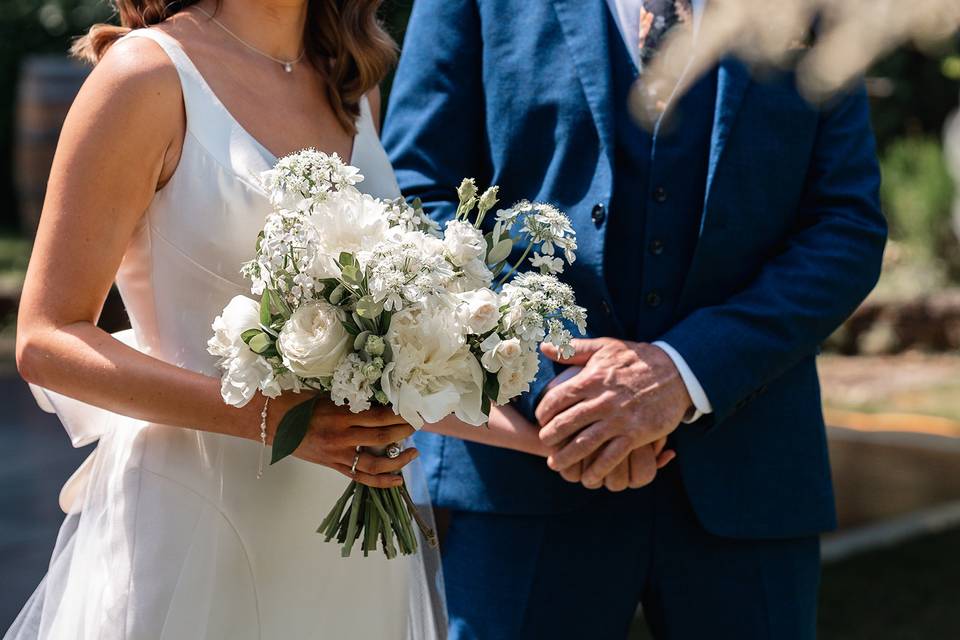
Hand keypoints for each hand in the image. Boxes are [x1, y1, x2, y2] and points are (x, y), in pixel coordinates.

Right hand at [267, 393, 417, 488]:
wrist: (272, 422)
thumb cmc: (298, 403)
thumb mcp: (326, 396)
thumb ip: (351, 402)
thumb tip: (379, 401)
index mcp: (339, 415)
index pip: (378, 416)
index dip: (399, 415)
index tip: (412, 410)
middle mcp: (341, 437)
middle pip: (382, 437)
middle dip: (404, 431)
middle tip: (418, 425)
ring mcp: (337, 455)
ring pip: (375, 463)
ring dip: (398, 460)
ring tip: (414, 453)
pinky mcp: (333, 466)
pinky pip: (361, 476)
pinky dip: (381, 480)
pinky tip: (398, 480)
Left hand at [536, 338, 690, 486]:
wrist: (677, 372)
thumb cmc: (637, 358)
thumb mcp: (605, 347)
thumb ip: (573, 350)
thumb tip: (545, 347)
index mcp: (592, 379)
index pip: (557, 399)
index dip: (544, 412)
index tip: (541, 419)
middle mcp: (602, 401)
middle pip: (567, 424)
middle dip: (550, 437)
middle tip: (545, 443)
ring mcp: (619, 420)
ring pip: (585, 444)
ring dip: (567, 457)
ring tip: (556, 464)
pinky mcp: (635, 434)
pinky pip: (611, 457)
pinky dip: (597, 469)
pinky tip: (588, 477)